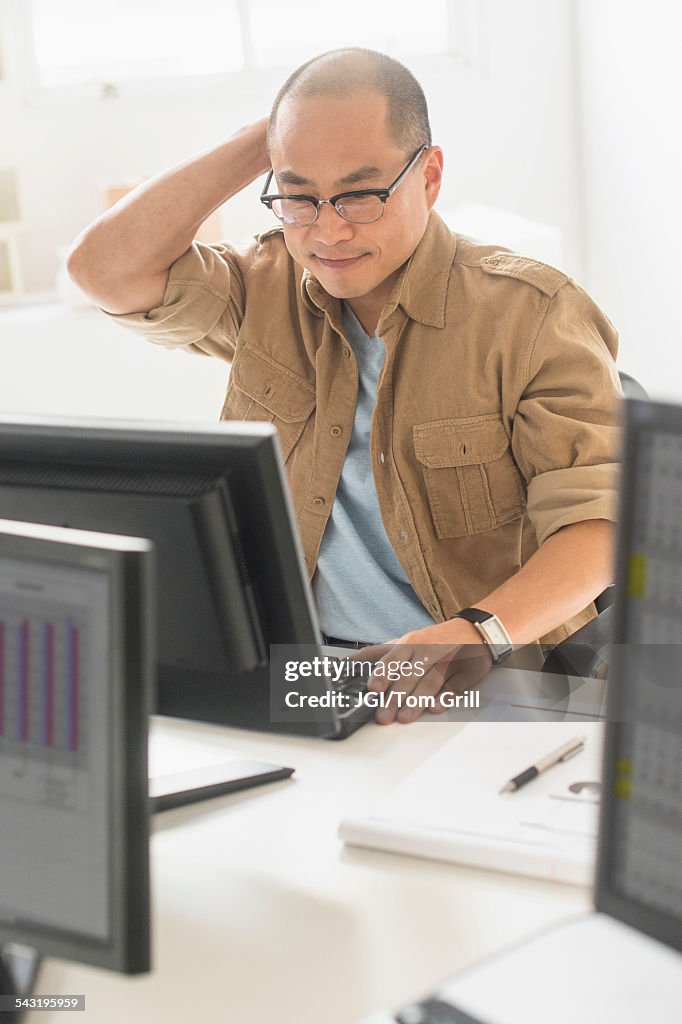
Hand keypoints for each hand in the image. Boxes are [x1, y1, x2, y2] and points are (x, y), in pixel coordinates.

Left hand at [357, 619, 492, 724]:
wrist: (473, 631)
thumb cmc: (432, 641)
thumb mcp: (405, 642)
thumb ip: (380, 654)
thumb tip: (349, 664)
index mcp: (410, 644)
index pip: (394, 657)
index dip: (382, 673)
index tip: (372, 687)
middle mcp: (428, 652)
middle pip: (410, 674)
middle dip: (396, 696)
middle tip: (383, 715)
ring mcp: (448, 661)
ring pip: (431, 681)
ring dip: (417, 700)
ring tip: (404, 717)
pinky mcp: (466, 672)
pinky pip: (455, 685)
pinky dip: (445, 697)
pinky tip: (435, 707)